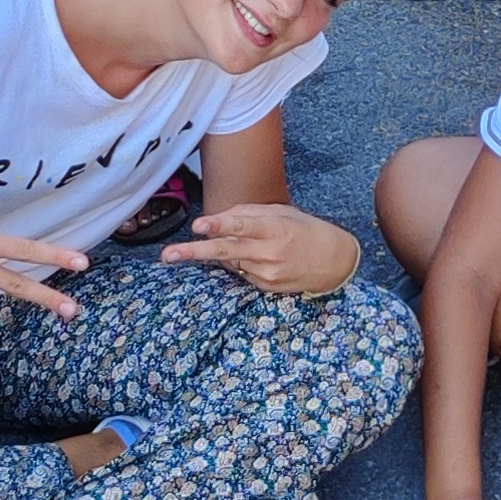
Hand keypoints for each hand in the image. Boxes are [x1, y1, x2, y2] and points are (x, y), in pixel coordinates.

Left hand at [161, 200, 359, 298]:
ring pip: (230, 262)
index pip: (241, 225)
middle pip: (224, 251)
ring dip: (225, 253)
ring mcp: (266, 273)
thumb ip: (248, 213)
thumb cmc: (304, 230)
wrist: (332, 261)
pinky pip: (242, 273)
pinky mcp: (265, 287)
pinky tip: (260, 258)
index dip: (219, 225)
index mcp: (273, 228)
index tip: (199, 225)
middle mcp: (268, 252)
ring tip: (252, 245)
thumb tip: (218, 218)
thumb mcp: (281, 212)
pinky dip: (242, 263)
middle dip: (194, 253)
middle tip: (168, 255)